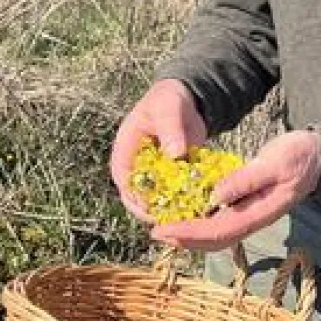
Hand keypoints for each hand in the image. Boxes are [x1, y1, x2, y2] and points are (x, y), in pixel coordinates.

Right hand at [109, 79, 206, 222]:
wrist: (185, 100)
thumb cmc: (169, 101)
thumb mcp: (168, 109)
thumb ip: (170, 129)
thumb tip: (174, 153)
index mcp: (126, 150)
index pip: (123, 179)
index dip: (133, 196)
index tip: (150, 207)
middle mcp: (136, 165)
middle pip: (136, 196)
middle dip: (151, 210)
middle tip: (170, 221)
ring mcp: (153, 173)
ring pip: (154, 199)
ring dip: (167, 210)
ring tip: (185, 219)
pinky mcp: (170, 177)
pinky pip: (173, 194)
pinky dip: (183, 202)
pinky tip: (197, 209)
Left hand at [151, 128, 320, 251]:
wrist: (317, 158)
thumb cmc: (298, 157)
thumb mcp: (274, 162)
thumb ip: (245, 180)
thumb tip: (214, 196)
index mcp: (257, 213)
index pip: (217, 231)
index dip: (189, 233)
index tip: (165, 230)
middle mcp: (251, 220)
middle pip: (212, 240)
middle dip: (183, 239)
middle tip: (156, 233)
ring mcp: (249, 216)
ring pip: (215, 235)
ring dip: (189, 234)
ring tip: (164, 228)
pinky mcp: (246, 208)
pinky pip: (219, 222)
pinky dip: (199, 223)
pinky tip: (185, 215)